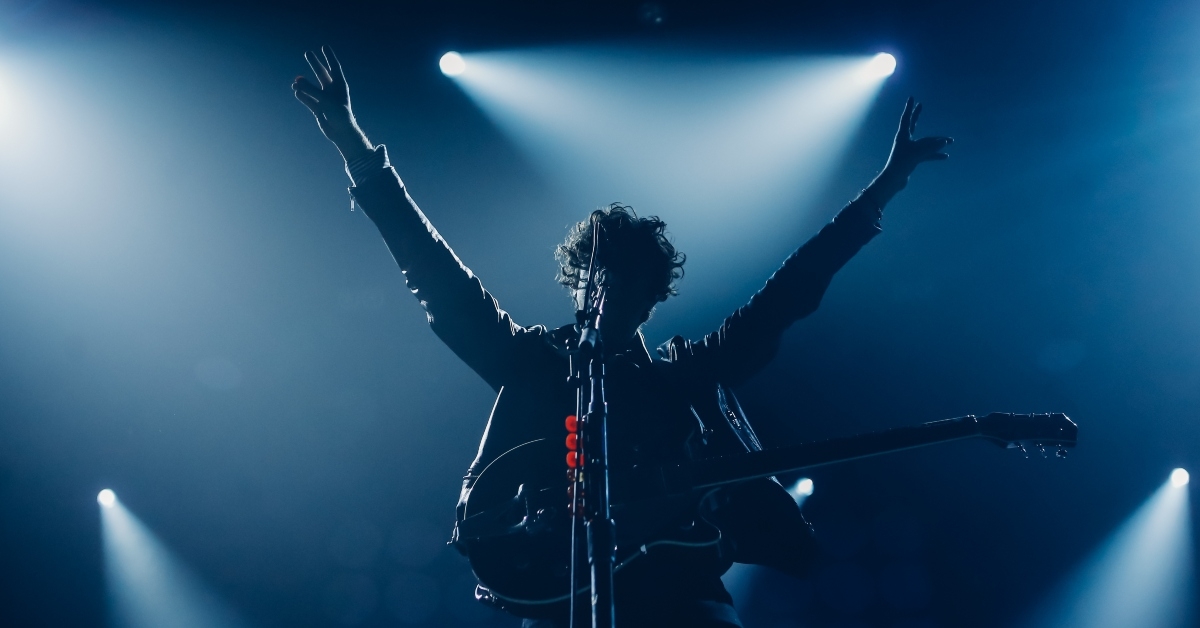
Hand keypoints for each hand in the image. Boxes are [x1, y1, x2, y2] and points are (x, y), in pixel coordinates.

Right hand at [292, 46, 372, 161]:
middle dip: (315, 63)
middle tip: (307, 52)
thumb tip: (297, 82)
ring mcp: (325, 100)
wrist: (341, 133)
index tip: (324, 46)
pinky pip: (308, 100)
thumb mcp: (325, 100)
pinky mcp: (319, 109)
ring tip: (295, 80)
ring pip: (312, 87)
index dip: (329, 56)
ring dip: (304, 83)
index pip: (334, 67)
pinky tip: (296, 92)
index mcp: (340, 86)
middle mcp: (333, 91)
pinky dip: (302, 96)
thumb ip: (311, 90)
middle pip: (322, 73)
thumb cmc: (339, 114)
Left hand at [871, 97, 952, 199]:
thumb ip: (932, 147)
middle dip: (917, 115)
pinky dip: (935, 155)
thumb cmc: (902, 164)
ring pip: (924, 142)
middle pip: (912, 124)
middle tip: (920, 105)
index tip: (911, 98)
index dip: (909, 108)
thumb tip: (945, 141)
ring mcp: (909, 150)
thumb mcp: (917, 154)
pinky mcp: (912, 159)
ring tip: (950, 141)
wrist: (894, 180)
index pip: (906, 118)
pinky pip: (926, 154)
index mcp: (902, 136)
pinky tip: (945, 156)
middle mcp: (905, 141)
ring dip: (937, 142)